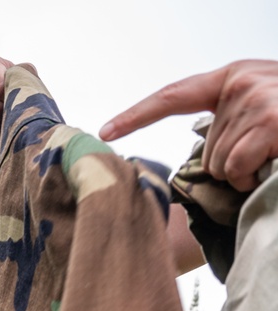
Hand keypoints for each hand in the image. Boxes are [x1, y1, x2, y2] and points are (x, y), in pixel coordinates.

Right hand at [0, 56, 36, 153]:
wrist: (7, 106)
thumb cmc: (18, 88)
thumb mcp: (25, 76)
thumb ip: (24, 74)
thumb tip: (19, 82)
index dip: (10, 98)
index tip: (17, 99)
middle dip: (6, 116)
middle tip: (14, 116)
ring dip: (1, 131)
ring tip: (8, 126)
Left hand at [100, 60, 277, 191]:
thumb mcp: (263, 110)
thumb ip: (230, 122)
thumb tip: (202, 162)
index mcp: (234, 76)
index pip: (174, 95)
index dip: (137, 114)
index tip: (105, 130)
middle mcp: (241, 82)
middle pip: (203, 150)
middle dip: (229, 163)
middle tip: (263, 152)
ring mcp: (255, 99)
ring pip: (218, 165)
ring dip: (244, 173)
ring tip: (271, 155)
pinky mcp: (267, 121)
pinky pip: (234, 170)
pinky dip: (251, 178)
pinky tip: (272, 162)